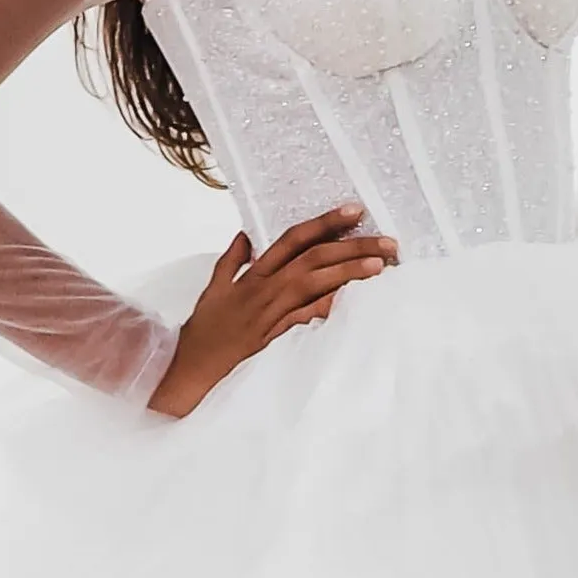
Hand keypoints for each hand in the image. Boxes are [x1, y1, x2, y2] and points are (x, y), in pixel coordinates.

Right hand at [148, 202, 396, 415]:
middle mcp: (264, 288)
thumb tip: (245, 236)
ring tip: (380, 263)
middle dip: (352, 246)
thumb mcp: (213, 288)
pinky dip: (325, 307)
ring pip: (314, 283)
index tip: (354, 211)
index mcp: (254, 273)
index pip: (294, 238)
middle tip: (387, 241)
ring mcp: (270, 312)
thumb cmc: (204, 330)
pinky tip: (351, 300)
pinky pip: (304, 317)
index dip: (324, 222)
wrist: (190, 366)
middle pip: (313, 257)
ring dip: (349, 271)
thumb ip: (232, 261)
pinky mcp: (272, 336)